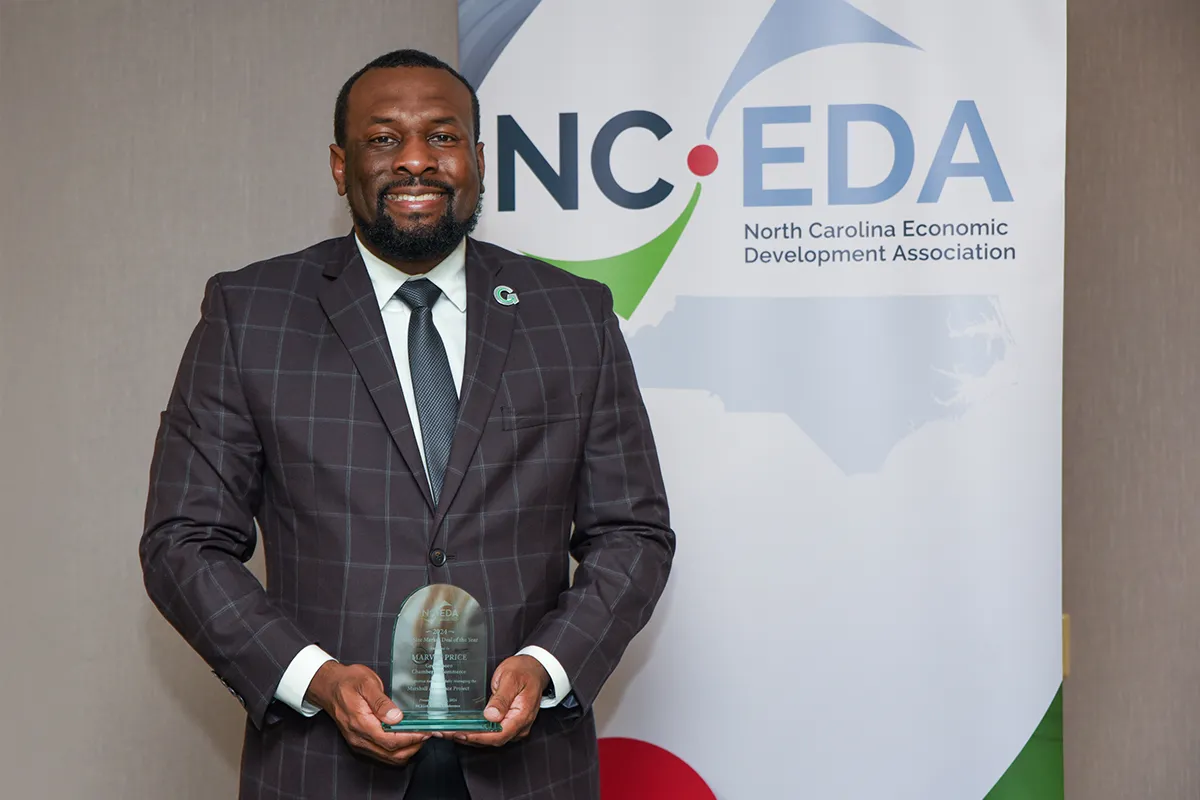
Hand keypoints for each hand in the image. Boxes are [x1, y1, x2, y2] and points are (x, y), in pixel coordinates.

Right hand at [305, 662, 428, 765]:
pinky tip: (406, 737)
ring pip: (387, 757)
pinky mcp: (360, 742)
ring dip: (406, 750)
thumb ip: (381, 702)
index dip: (410, 738)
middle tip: (427, 734)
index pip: (390, 741)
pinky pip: (381, 753)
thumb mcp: (366, 683)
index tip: (425, 731)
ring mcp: (359, 742)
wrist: (328, 686)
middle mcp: (359, 738)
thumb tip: (396, 717)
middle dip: (412, 746)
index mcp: (361, 724)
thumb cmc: (347, 682)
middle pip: (391, 754)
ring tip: (420, 735)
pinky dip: (397, 750)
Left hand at [442, 655, 549, 746]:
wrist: (533, 668)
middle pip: (492, 739)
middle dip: (468, 738)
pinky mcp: (508, 723)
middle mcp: (519, 726)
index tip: (461, 733)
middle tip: (446, 732)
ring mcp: (514, 726)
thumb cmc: (523, 671)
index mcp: (522, 716)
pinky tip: (462, 728)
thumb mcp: (510, 679)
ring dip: (470, 736)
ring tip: (449, 731)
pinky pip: (492, 732)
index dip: (478, 737)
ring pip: (490, 738)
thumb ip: (502, 698)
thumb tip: (491, 716)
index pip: (499, 734)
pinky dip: (476, 732)